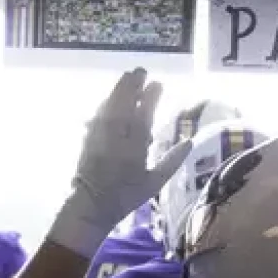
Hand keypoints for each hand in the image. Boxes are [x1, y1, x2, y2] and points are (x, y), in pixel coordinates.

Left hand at [49, 69, 191, 259]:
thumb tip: (189, 141)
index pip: (143, 117)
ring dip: (119, 90)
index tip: (158, 83)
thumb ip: (172, 161)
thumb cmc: (125, 196)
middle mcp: (115, 139)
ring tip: (128, 77)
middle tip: (140, 71)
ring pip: (110, 106)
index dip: (150, 98)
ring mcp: (99, 136)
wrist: (90, 206)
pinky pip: (98, 114)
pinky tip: (112, 96)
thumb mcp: (154, 184)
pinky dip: (106, 102)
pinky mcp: (87, 136)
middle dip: (132, 86)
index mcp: (133, 150)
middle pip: (124, 106)